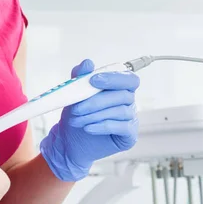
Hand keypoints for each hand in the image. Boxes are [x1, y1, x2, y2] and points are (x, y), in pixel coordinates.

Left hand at [40, 59, 139, 180]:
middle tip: (76, 107)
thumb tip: (88, 63)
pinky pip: (120, 127)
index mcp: (119, 87)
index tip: (93, 80)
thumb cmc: (77, 113)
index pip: (129, 79)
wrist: (71, 140)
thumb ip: (81, 76)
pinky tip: (88, 127)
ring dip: (94, 115)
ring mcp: (131, 119)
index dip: (114, 78)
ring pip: (119, 111)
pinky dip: (101, 126)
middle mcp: (128, 102)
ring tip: (76, 119)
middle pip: (122, 95)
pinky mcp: (129, 135)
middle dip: (96, 101)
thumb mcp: (74, 93)